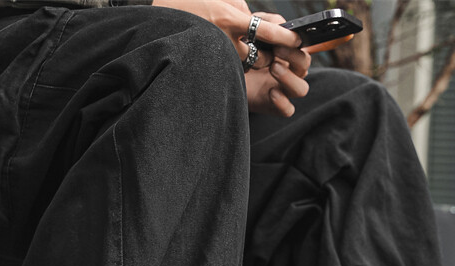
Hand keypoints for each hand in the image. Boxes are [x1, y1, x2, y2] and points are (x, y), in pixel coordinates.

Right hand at [151, 1, 300, 60]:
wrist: (157, 23)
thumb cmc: (185, 4)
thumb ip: (238, 8)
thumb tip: (255, 19)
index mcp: (228, 18)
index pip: (266, 30)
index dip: (285, 37)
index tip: (298, 40)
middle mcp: (225, 41)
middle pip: (259, 55)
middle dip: (263, 53)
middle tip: (260, 47)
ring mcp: (217, 57)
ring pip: (243, 65)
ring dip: (244, 59)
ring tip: (230, 49)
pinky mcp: (210, 68)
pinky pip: (230, 71)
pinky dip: (231, 65)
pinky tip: (219, 56)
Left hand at [244, 12, 309, 116]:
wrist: (223, 74)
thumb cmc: (239, 52)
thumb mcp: (252, 32)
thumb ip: (267, 24)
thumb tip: (281, 25)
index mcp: (287, 55)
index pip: (302, 50)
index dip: (296, 45)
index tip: (281, 38)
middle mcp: (289, 73)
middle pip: (304, 67)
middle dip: (293, 57)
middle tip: (275, 51)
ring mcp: (283, 91)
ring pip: (301, 89)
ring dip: (290, 78)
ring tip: (273, 68)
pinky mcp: (274, 106)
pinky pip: (288, 110)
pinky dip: (283, 103)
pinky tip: (272, 93)